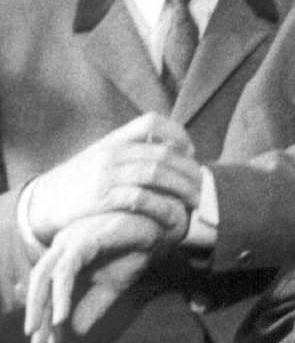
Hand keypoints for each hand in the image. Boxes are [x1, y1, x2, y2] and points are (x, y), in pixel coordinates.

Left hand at [24, 211, 164, 342]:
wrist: (159, 229)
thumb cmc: (135, 251)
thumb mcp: (113, 287)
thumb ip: (93, 306)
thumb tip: (76, 331)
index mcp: (67, 255)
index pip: (47, 287)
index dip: (44, 314)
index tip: (45, 342)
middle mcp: (62, 246)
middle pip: (39, 282)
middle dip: (36, 313)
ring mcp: (70, 241)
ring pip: (45, 276)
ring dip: (42, 306)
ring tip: (45, 333)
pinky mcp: (82, 241)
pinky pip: (65, 271)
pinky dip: (61, 295)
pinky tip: (61, 318)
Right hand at [25, 114, 202, 245]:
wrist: (43, 205)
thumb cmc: (78, 185)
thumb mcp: (100, 160)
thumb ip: (129, 155)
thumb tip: (166, 156)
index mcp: (113, 140)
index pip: (152, 122)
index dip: (178, 135)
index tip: (190, 154)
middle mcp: (112, 153)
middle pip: (162, 153)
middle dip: (189, 171)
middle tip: (202, 188)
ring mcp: (107, 175)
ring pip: (156, 174)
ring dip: (182, 190)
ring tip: (195, 204)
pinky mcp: (103, 199)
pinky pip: (141, 199)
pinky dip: (163, 208)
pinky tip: (173, 219)